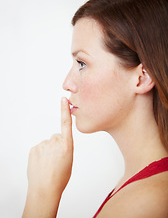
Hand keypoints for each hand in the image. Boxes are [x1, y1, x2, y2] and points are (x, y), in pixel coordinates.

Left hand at [23, 97, 72, 217]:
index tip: (64, 99)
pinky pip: (39, 149)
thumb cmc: (60, 177)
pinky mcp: (34, 149)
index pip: (66, 123)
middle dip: (56, 145)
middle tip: (56, 159)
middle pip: (56, 138)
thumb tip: (59, 144)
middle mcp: (54, 142)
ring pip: (47, 144)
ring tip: (49, 164)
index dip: (65, 110)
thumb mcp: (69, 160)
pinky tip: (42, 164)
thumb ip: (65, 147)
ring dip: (48, 151)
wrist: (45, 189)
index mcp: (66, 145)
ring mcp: (43, 145)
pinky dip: (40, 154)